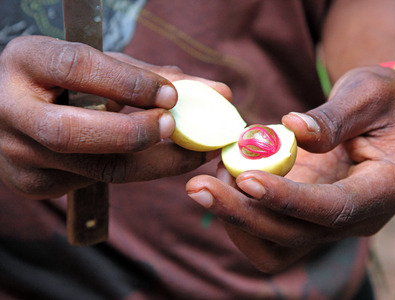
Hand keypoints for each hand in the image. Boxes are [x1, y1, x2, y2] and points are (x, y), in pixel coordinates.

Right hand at [0, 36, 228, 198]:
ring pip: (96, 169)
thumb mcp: (101, 66)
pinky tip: (153, 159)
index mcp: (27, 62)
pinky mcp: (33, 183)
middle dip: (136, 134)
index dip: (129, 83)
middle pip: (76, 133)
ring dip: (153, 163)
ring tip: (190, 151)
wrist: (14, 108)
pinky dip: (132, 170)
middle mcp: (13, 111)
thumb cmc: (69, 81)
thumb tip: (220, 94)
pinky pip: (95, 181)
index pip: (78, 68)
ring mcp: (19, 154)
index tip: (172, 95)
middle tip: (177, 128)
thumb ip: (153, 77)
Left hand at [186, 65, 394, 272]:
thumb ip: (334, 117)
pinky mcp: (307, 216)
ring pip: (276, 246)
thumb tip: (293, 128)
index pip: (332, 208)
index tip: (245, 177)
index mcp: (383, 190)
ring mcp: (328, 222)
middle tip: (198, 185)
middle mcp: (355, 218)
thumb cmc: (388, 101)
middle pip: (294, 235)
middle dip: (243, 213)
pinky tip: (226, 179)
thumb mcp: (369, 94)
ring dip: (237, 219)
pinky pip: (269, 234)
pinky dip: (242, 214)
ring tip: (211, 178)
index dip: (287, 198)